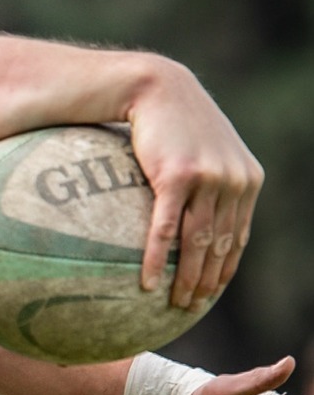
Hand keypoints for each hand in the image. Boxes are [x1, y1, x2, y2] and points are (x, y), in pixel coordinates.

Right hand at [129, 60, 263, 308]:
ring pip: (198, 243)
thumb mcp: (206, 152)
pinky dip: (157, 260)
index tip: (211, 294)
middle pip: (219, 245)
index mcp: (247, 179)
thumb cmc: (175, 123)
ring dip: (186, 280)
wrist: (157, 87)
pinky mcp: (178, 176)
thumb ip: (211, 186)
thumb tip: (195, 229)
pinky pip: (166, 229)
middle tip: (190, 307)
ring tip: (173, 304)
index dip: (226, 270)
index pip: (238, 236)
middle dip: (206, 282)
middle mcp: (234, 180)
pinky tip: (147, 284)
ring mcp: (208, 179)